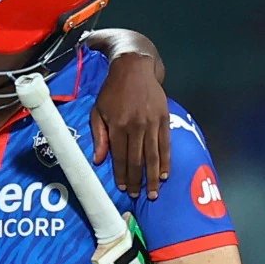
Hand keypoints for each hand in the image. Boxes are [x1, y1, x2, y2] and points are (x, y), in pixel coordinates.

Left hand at [92, 52, 169, 198]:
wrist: (134, 68)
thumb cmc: (112, 91)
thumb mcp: (98, 110)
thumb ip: (99, 136)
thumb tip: (99, 161)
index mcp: (118, 125)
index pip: (121, 157)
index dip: (122, 174)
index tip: (123, 188)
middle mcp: (136, 126)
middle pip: (138, 160)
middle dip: (138, 180)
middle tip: (139, 196)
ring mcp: (152, 123)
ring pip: (153, 155)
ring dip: (153, 176)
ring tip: (153, 192)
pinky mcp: (164, 119)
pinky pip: (166, 144)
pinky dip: (166, 161)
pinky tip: (165, 174)